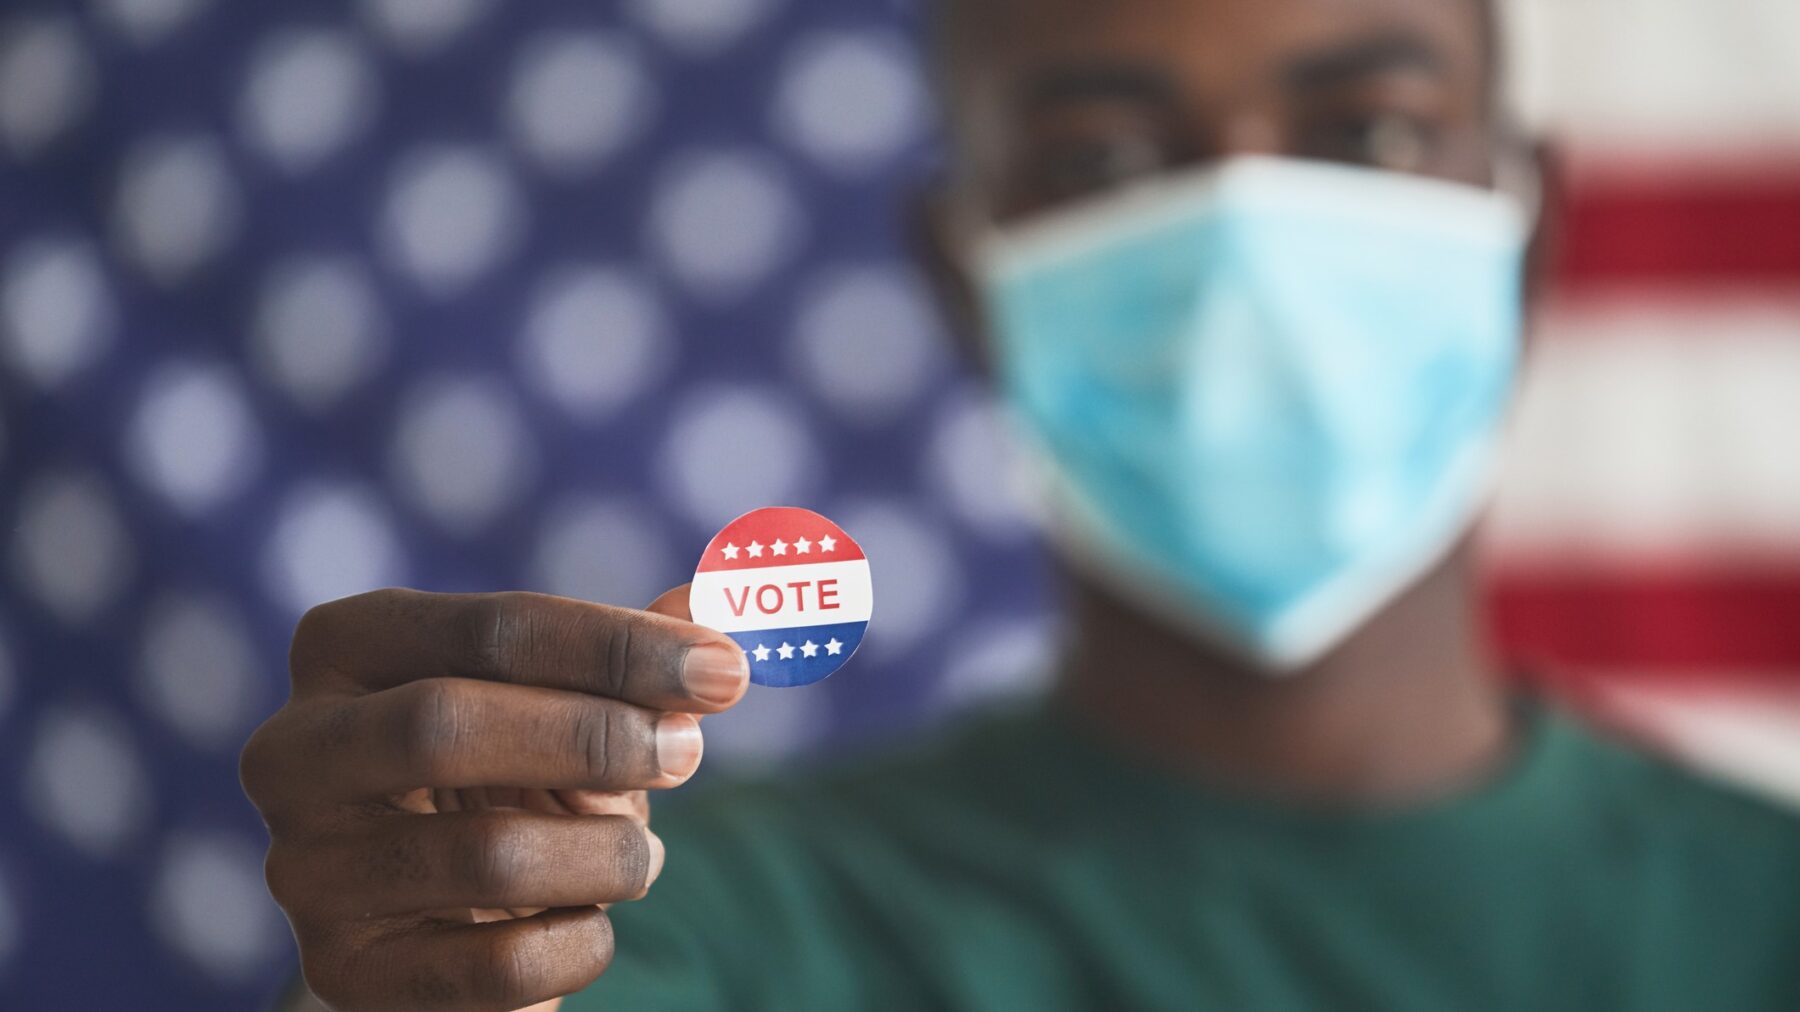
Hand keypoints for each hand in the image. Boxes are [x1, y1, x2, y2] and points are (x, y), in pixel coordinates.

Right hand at [241, 587, 747, 1010]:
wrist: (437, 913)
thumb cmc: (512, 771)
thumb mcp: (568, 698)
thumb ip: (640, 654)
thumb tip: (726, 607)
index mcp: (345, 646)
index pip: (492, 628)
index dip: (620, 648)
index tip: (725, 670)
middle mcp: (294, 750)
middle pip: (448, 724)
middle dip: (595, 738)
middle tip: (689, 753)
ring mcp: (305, 868)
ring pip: (489, 857)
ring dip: (606, 853)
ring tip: (637, 853)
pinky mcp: (344, 972)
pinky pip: (500, 968)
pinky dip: (583, 942)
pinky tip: (590, 920)